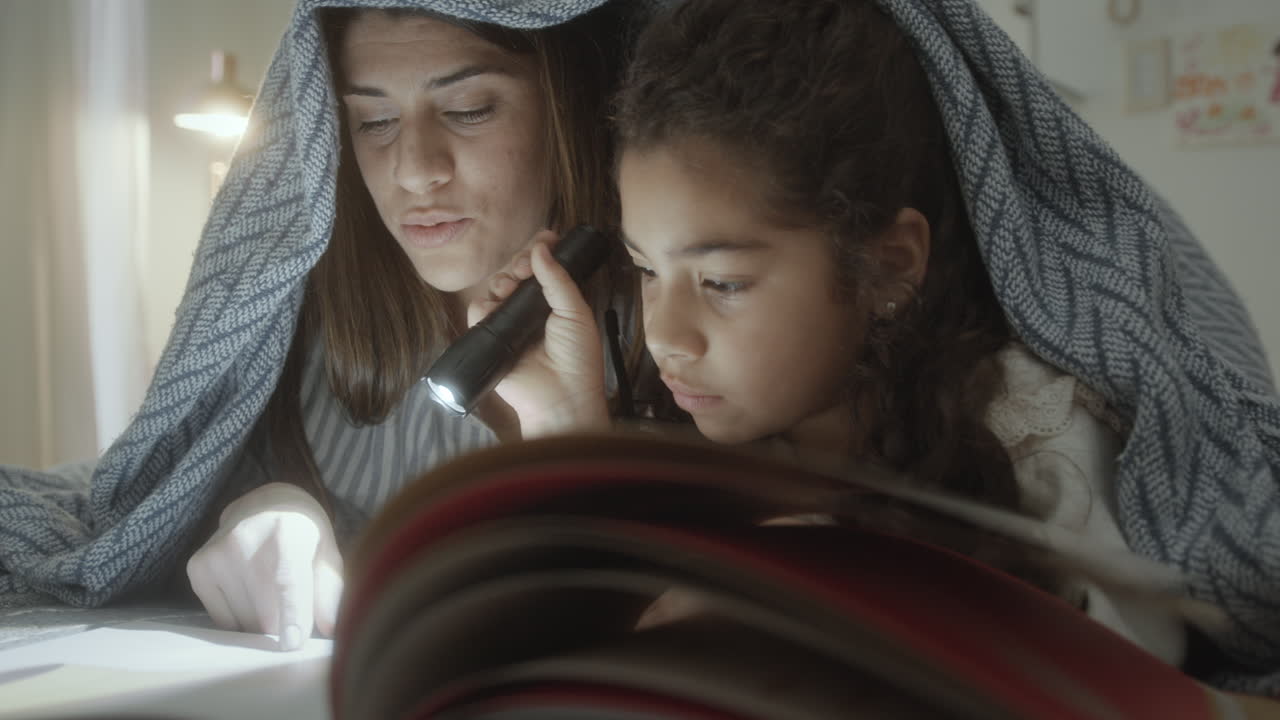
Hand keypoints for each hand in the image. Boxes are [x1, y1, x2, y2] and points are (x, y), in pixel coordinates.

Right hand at [186, 482, 343, 649]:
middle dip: (283, 627)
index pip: (287, 579)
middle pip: (265, 613)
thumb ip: (330, 589)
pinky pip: (222, 620)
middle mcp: (245, 541)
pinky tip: (248, 592)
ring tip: (268, 593)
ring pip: (243, 623)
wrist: (263, 504)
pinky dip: (239, 619)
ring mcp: (217, 555)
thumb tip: (332, 629)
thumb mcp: (326, 552)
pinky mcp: (197, 568)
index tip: (292, 644)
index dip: (292, 613)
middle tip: (292, 611)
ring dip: (260, 623)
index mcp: (287, 533)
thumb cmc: (301, 534)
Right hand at [469, 230, 609, 437]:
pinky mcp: (491, 339)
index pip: (542, 267)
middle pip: (515, 272)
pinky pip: (478, 313)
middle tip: (524, 270)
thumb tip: (542, 246)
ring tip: (509, 290)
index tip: (543, 239)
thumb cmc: (578, 358)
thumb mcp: (576, 312)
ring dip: (501, 281)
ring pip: (495, 288)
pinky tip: (495, 307)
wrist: (561, 396)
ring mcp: (510, 324)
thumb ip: (558, 279)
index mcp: (556, 302)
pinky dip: (483, 306)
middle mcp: (531, 310)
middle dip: (518, 263)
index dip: (539, 251)